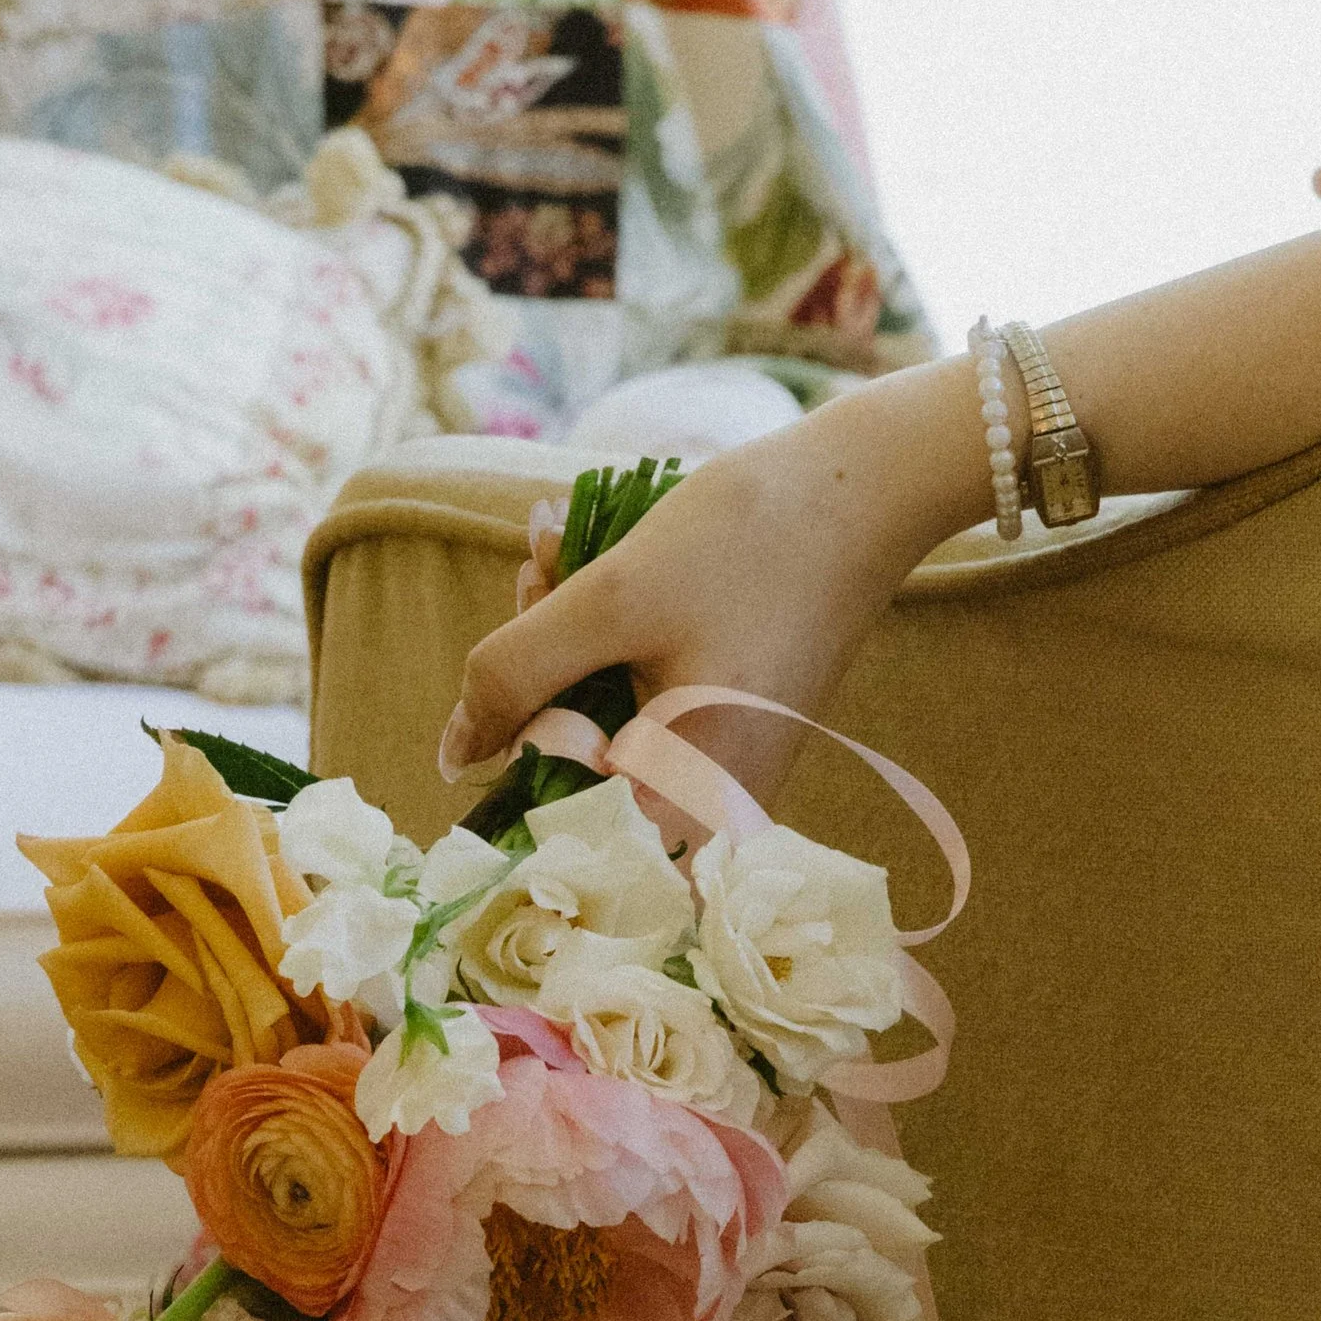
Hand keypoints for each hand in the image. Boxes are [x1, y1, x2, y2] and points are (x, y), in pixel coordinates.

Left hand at [438, 398, 944, 808]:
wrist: (866, 489)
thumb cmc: (748, 543)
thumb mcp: (608, 600)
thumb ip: (513, 675)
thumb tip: (453, 753)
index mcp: (683, 805)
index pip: (549, 831)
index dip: (504, 758)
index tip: (502, 666)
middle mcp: (707, 812)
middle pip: (569, 776)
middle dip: (532, 678)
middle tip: (538, 573)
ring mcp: (718, 771)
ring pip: (597, 730)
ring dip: (561, 646)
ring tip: (560, 549)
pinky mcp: (726, 730)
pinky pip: (638, 705)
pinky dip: (604, 643)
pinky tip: (592, 566)